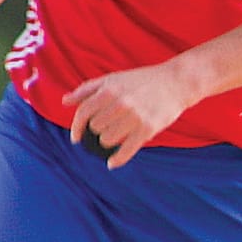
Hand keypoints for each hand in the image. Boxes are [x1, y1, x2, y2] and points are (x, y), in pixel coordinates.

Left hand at [64, 61, 198, 168]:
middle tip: (107, 129)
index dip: (76, 128)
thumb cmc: (142, 80)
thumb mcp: (113, 78)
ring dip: (109, 141)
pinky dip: (117, 160)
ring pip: (107, 140)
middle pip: (95, 128)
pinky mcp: (148, 129)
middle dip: (98, 130)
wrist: (176, 81)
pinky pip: (126, 151)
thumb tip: (64, 101)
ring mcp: (134, 117)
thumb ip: (87, 89)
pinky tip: (112, 163)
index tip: (76, 138)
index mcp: (109, 90)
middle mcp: (120, 104)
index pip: (83, 113)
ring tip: (117, 136)